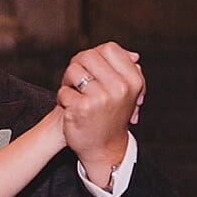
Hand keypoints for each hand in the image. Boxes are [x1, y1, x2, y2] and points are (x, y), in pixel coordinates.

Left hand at [55, 42, 144, 186]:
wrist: (103, 148)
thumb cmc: (111, 116)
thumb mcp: (126, 92)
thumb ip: (127, 71)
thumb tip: (133, 54)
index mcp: (133, 80)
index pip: (110, 48)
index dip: (96, 54)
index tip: (91, 68)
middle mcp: (120, 88)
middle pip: (88, 56)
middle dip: (78, 66)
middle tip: (77, 81)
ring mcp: (101, 98)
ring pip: (73, 71)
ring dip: (68, 82)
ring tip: (74, 94)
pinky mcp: (82, 108)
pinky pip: (63, 91)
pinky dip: (63, 99)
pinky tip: (71, 108)